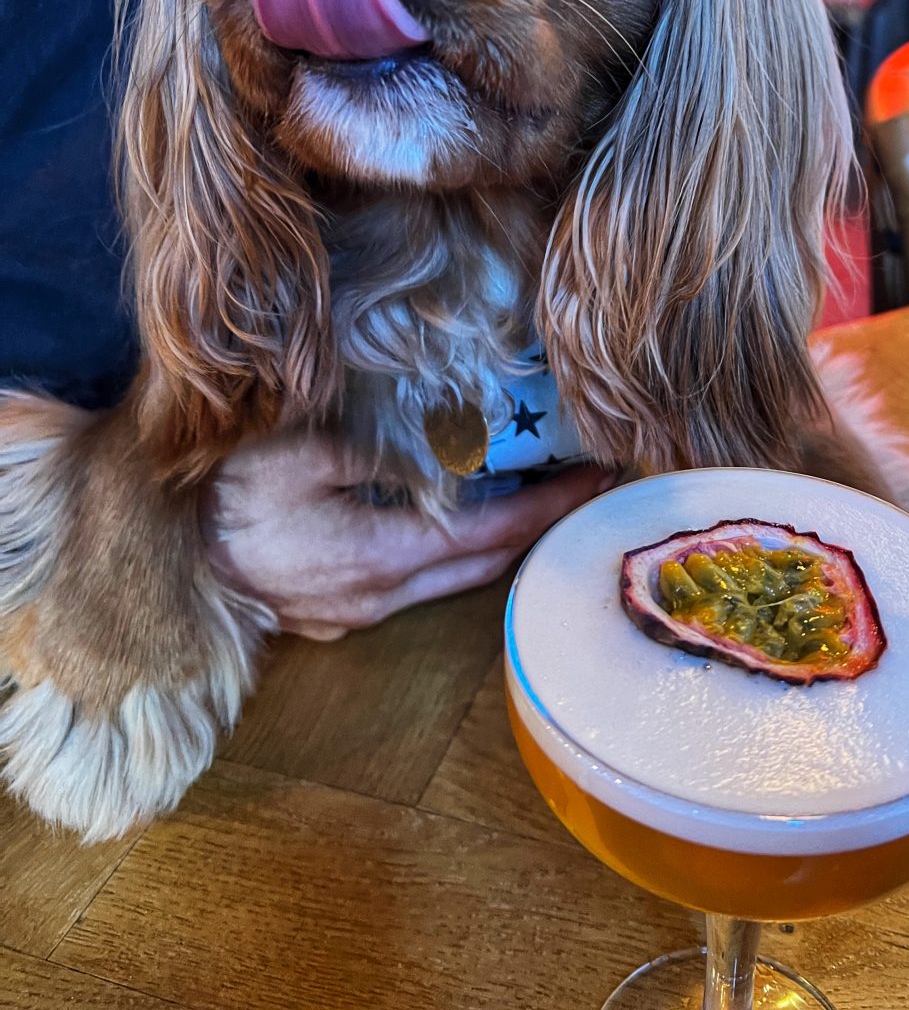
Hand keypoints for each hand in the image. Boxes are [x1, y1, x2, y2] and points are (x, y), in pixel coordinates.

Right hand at [202, 432, 616, 640]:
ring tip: (538, 495)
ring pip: (452, 582)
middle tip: (584, 484)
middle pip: (483, 569)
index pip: (489, 536)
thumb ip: (377, 451)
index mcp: (378, 557)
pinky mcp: (336, 614)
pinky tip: (464, 518)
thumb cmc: (223, 499)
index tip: (594, 477)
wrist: (159, 559)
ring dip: (498, 543)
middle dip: (538, 528)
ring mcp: (357, 614)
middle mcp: (380, 598)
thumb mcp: (299, 453)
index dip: (546, 508)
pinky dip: (453, 554)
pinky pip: (415, 586)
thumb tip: (439, 447)